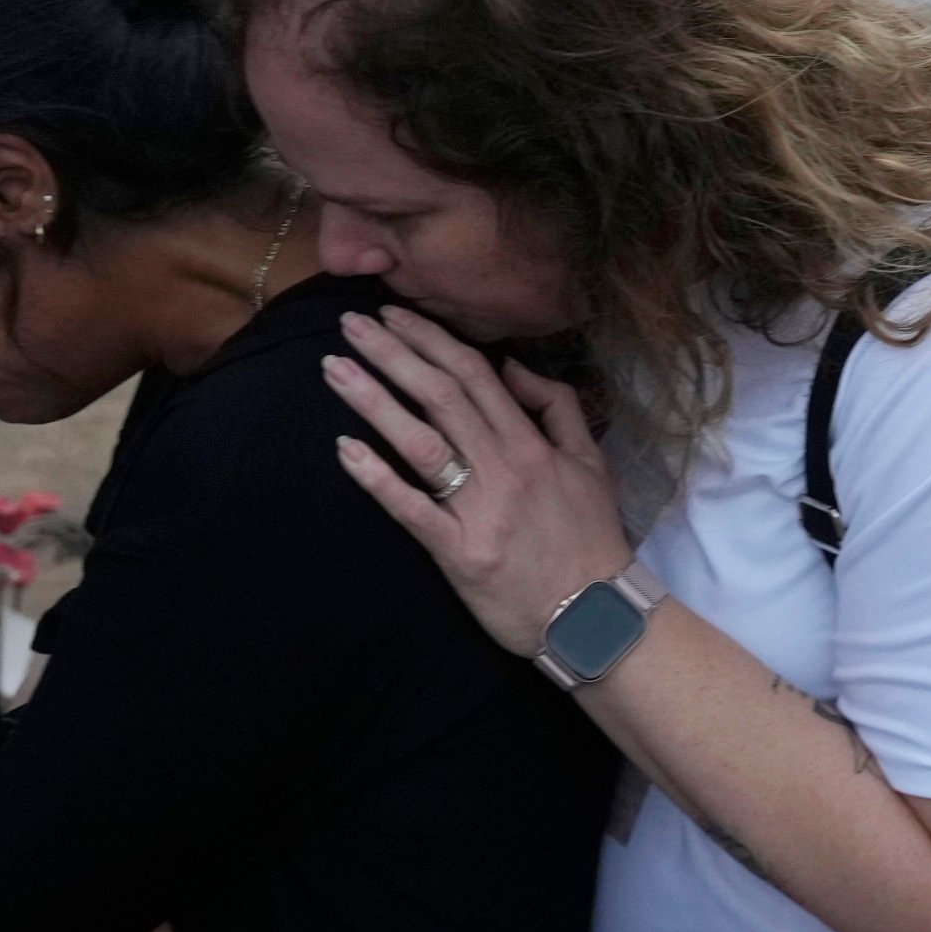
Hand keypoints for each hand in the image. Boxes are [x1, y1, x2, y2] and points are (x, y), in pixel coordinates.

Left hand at [325, 306, 637, 658]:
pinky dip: (377, 478)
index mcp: (532, 444)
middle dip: (393, 355)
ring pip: (421, 442)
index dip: (431, 340)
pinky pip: (412, 509)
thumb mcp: (593, 464)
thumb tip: (513, 367)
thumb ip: (557, 409)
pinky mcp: (460, 553)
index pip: (475, 375)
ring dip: (374, 401)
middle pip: (440, 396)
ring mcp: (480, 510)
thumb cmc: (591, 540)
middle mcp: (504, 468)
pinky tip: (344, 449)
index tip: (394, 315)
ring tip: (334, 371)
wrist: (596, 616)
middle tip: (351, 324)